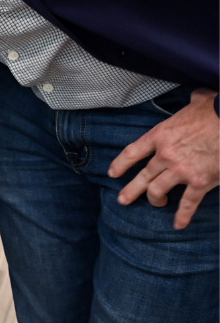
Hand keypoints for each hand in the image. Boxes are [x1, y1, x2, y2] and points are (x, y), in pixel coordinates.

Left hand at [110, 89, 218, 228]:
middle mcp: (165, 155)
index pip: (132, 152)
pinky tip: (178, 224)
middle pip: (142, 176)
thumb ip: (192, 102)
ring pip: (158, 190)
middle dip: (130, 190)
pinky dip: (183, 215)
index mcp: (160, 135)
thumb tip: (197, 97)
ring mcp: (181, 170)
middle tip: (122, 200)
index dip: (120, 164)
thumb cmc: (215, 110)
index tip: (113, 174)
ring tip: (156, 203)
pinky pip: (188, 203)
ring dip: (155, 200)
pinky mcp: (200, 182)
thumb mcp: (197, 101)